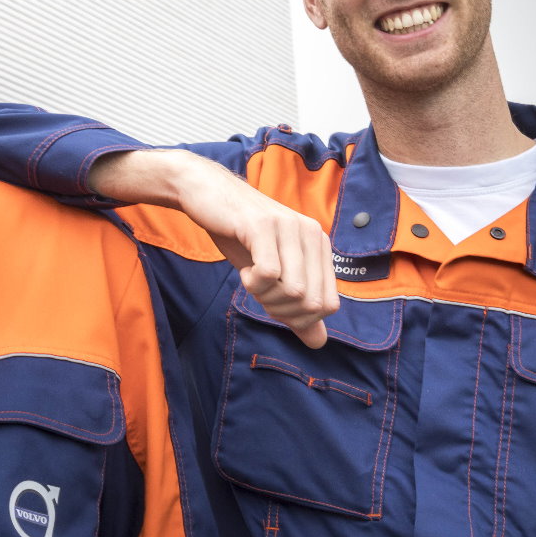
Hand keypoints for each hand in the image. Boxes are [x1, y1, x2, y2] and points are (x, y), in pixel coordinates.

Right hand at [89, 150, 338, 346]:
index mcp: (319, 246)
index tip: (274, 302)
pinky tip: (244, 269)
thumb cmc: (239, 235)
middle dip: (282, 310)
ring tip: (250, 278)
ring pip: (294, 291)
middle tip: (259, 291)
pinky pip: (269, 274)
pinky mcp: (264, 226)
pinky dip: (253, 283)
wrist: (206, 193)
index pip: (329, 305)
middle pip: (312, 303)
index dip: (300, 317)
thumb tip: (318, 343)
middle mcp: (312, 234)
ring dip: (265, 296)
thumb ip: (296, 307)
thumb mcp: (271, 274)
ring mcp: (290, 228)